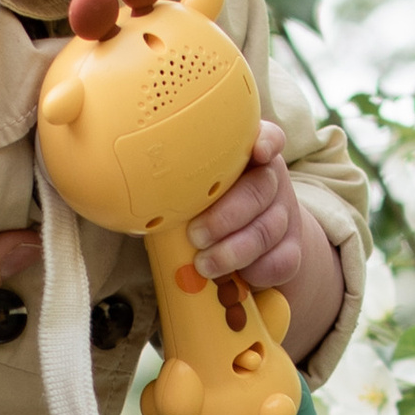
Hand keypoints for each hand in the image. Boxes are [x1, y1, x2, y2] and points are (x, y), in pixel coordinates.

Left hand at [186, 128, 341, 360]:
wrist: (247, 247)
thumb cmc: (204, 211)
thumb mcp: (190, 192)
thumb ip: (172, 188)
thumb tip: (122, 202)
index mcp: (245, 156)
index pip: (268, 136)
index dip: (265, 141)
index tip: (257, 151)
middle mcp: (270, 180)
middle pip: (261, 189)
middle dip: (227, 216)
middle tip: (196, 235)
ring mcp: (284, 214)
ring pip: (268, 229)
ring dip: (234, 251)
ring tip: (204, 265)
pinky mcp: (292, 248)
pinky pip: (281, 261)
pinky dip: (256, 272)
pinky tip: (236, 278)